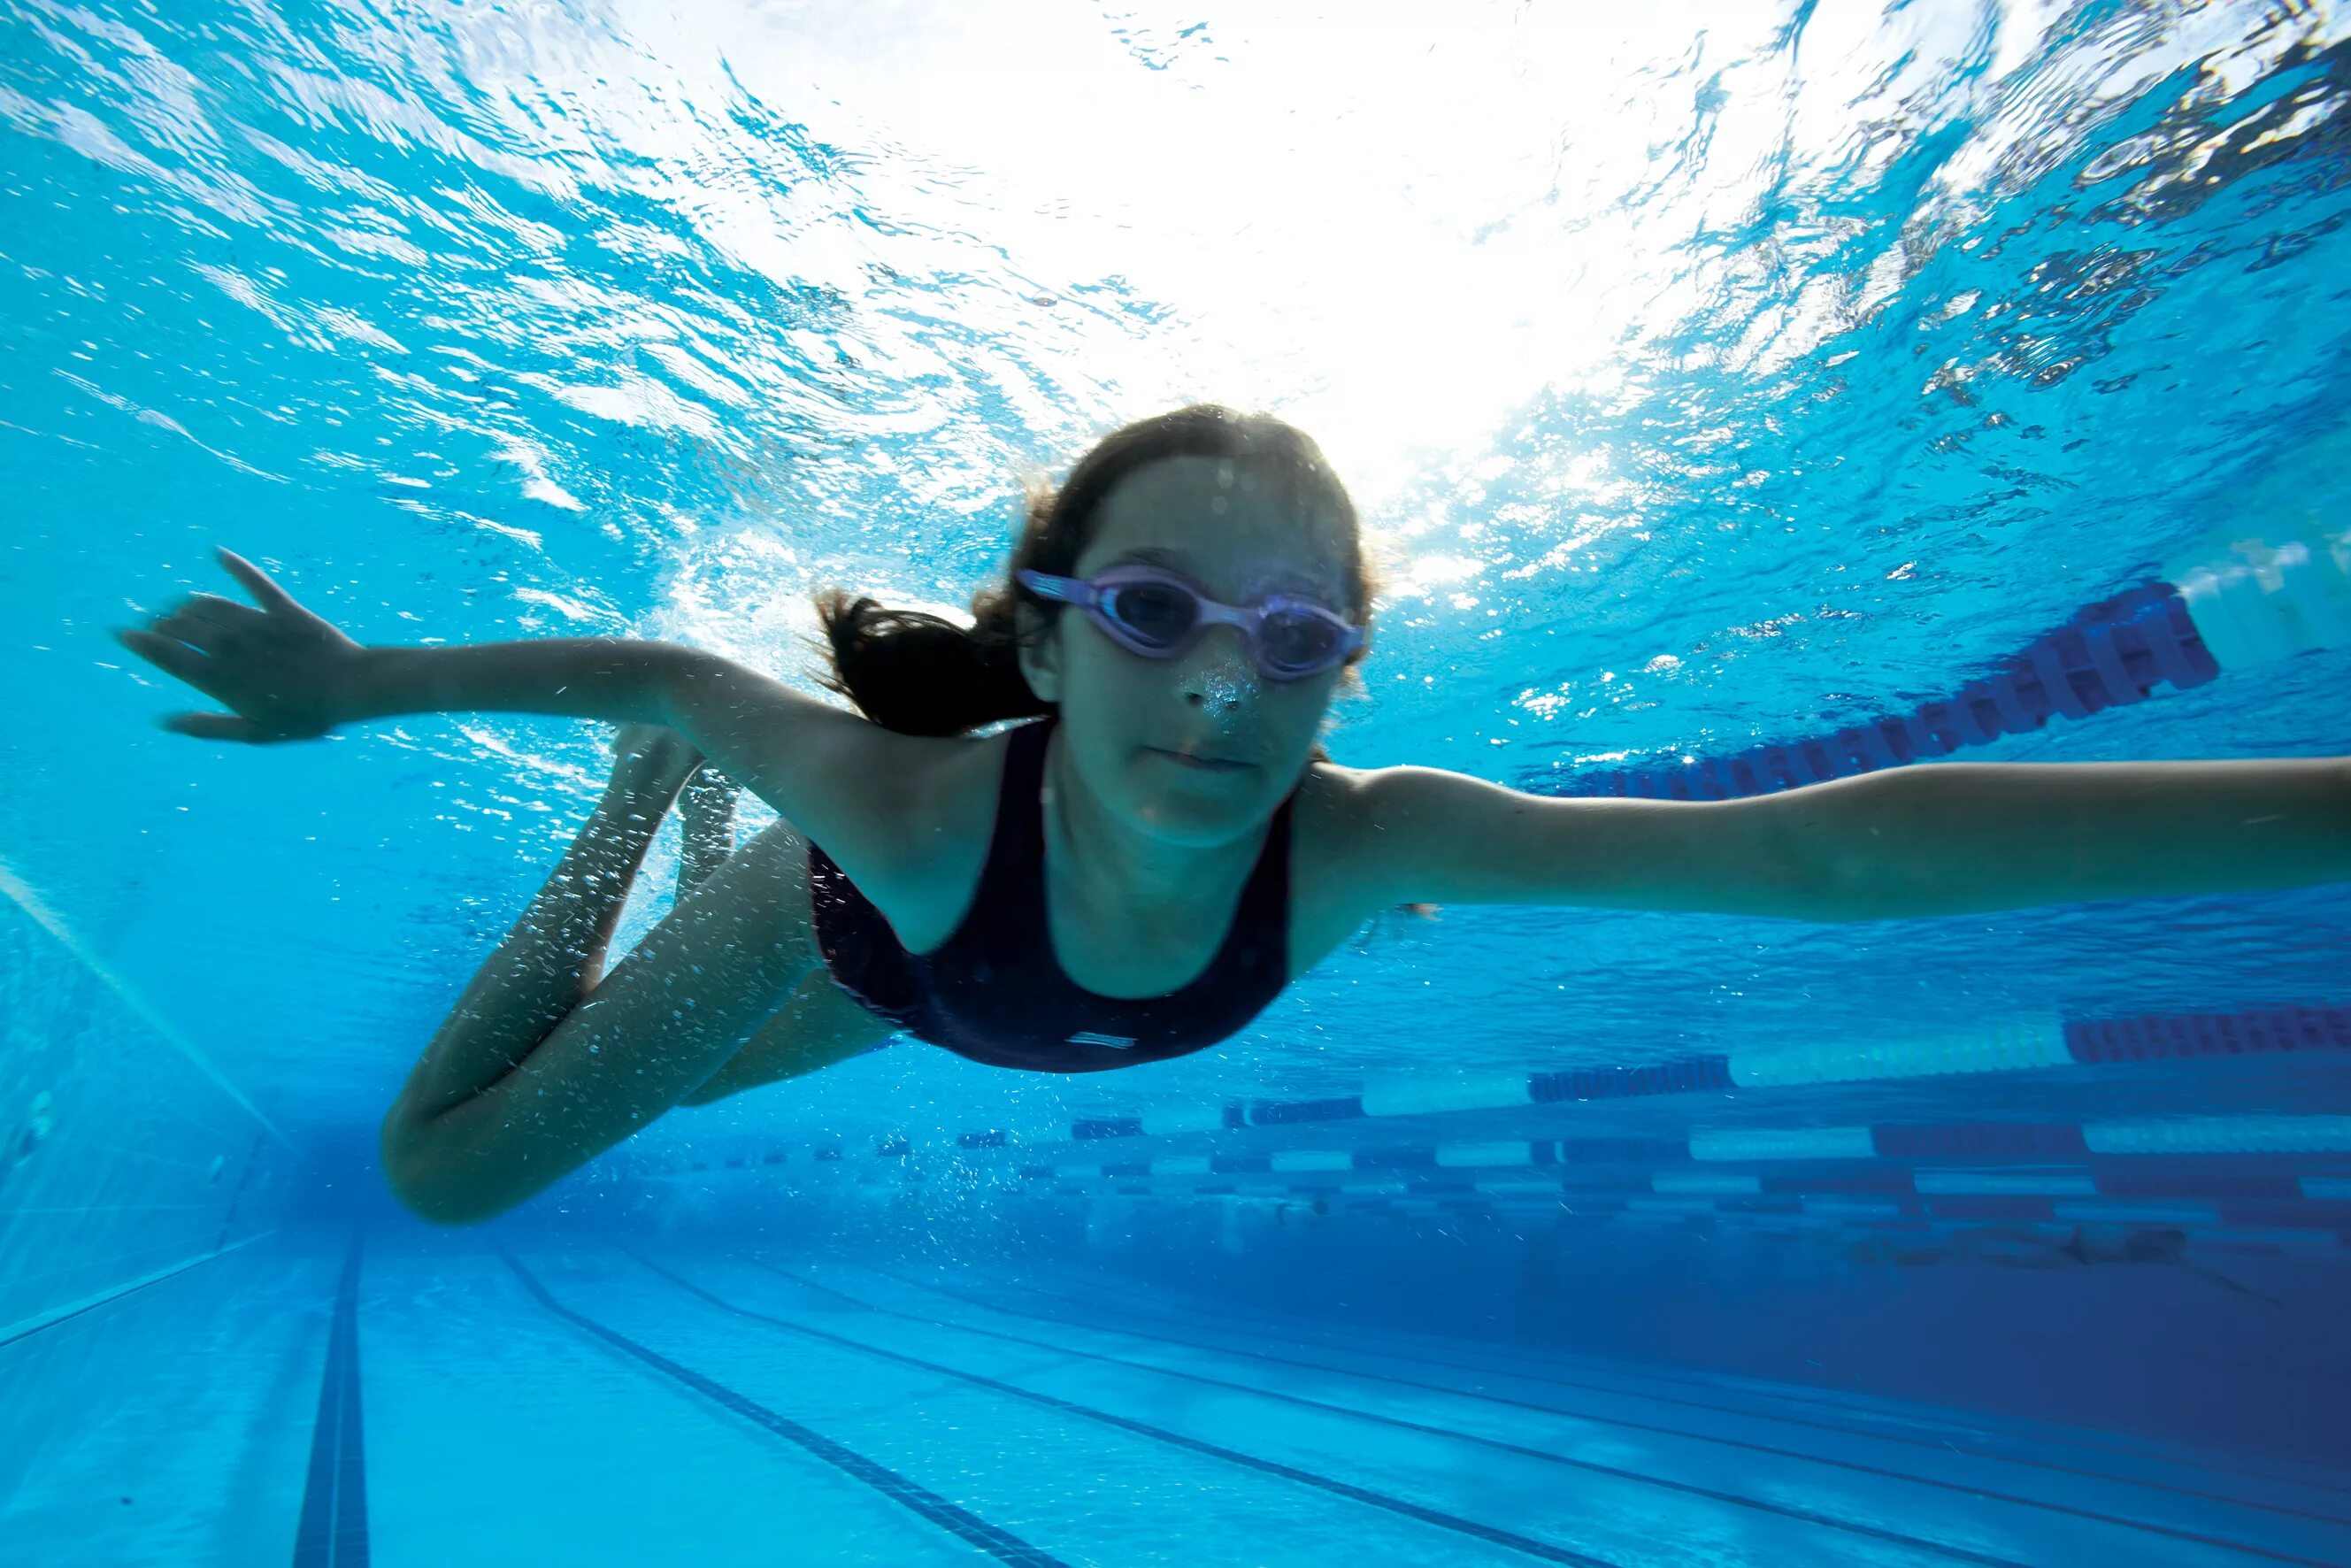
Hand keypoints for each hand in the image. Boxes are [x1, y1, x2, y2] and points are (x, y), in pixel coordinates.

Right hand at [114, 547, 367, 741]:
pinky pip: (255, 582)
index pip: (169, 655)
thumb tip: (166, 722)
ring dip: (190, 604)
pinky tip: (218, 552)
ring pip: (210, 605)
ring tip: (181, 609)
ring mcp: (257, 625)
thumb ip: (209, 726)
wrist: (351, 688)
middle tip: (160, 627)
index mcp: (221, 678)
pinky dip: (235, 566)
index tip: (124, 634)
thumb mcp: (255, 731)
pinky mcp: (284, 609)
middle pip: (183, 627)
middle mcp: (233, 646)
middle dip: (164, 625)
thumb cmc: (303, 716)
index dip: (143, 643)